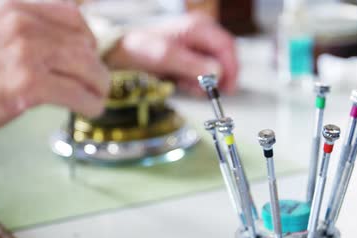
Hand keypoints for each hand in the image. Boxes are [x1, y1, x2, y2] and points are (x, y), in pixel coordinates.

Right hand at [0, 0, 108, 179]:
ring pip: (86, 67)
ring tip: (97, 97)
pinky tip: (90, 109)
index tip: (90, 53)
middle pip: (84, 42)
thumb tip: (67, 44)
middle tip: (98, 81)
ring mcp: (27, 55)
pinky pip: (77, 94)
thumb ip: (28, 33)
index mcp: (15, 8)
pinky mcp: (29, 87)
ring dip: (99, 86)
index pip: (73, 14)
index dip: (87, 37)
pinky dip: (90, 104)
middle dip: (96, 65)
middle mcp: (23, 25)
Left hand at [104, 12, 237, 94]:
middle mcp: (202, 34)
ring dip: (203, 82)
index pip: (227, 47)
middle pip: (223, 59)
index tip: (228, 88)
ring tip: (185, 84)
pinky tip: (182, 82)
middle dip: (216, 78)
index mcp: (199, 27)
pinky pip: (203, 73)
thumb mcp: (167, 57)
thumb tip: (218, 73)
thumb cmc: (142, 49)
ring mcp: (198, 46)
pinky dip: (196, 82)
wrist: (125, 53)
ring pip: (214, 69)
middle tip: (206, 91)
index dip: (231, 69)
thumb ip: (193, 65)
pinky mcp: (192, 58)